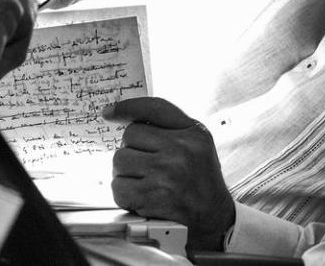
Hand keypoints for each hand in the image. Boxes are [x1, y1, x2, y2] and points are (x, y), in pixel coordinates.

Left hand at [103, 97, 235, 251]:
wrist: (213, 217)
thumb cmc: (201, 179)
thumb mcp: (198, 143)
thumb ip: (170, 126)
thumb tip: (125, 115)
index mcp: (193, 132)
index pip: (155, 108)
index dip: (128, 106)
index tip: (110, 112)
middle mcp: (180, 149)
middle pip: (130, 136)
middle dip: (131, 150)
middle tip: (144, 164)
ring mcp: (166, 172)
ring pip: (120, 161)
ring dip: (125, 173)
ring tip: (143, 181)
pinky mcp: (153, 196)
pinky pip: (118, 187)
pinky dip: (124, 194)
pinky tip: (140, 197)